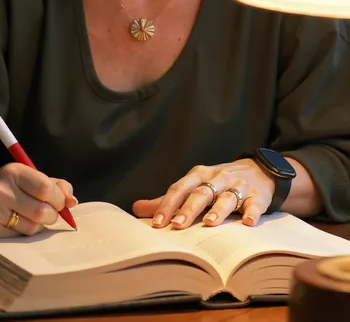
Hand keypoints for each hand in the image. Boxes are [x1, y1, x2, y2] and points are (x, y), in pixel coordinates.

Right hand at [0, 163, 77, 236]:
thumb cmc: (6, 186)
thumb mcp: (27, 177)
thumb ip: (54, 185)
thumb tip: (72, 202)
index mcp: (15, 171)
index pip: (47, 188)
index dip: (59, 200)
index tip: (60, 203)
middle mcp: (2, 189)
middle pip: (42, 211)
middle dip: (52, 216)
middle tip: (49, 214)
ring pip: (32, 227)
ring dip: (39, 226)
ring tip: (32, 218)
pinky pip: (19, 237)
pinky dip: (25, 233)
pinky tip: (17, 224)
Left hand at [132, 159, 274, 228]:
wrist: (259, 170)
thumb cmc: (219, 182)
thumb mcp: (195, 185)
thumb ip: (168, 199)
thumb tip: (136, 208)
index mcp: (199, 175)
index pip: (180, 188)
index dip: (168, 205)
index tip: (157, 223)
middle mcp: (217, 178)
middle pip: (201, 193)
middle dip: (188, 209)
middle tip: (177, 225)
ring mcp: (238, 187)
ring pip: (226, 197)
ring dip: (218, 210)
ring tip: (209, 224)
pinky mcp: (257, 196)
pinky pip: (254, 204)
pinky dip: (251, 212)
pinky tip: (247, 222)